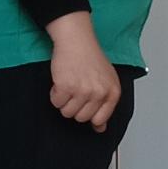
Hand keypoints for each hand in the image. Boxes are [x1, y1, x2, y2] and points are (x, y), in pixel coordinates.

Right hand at [46, 13, 121, 130]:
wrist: (77, 39)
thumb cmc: (90, 58)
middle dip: (75, 105)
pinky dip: (55, 93)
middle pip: (81, 118)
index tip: (85, 103)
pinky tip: (61, 80)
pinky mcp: (66, 87)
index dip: (89, 113)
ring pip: (67, 112)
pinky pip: (56, 103)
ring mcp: (83, 91)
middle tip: (76, 88)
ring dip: (64, 100)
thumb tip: (100, 128)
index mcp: (112, 92)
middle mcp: (99, 93)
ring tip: (69, 83)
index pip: (100, 119)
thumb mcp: (106, 80)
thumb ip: (105, 105)